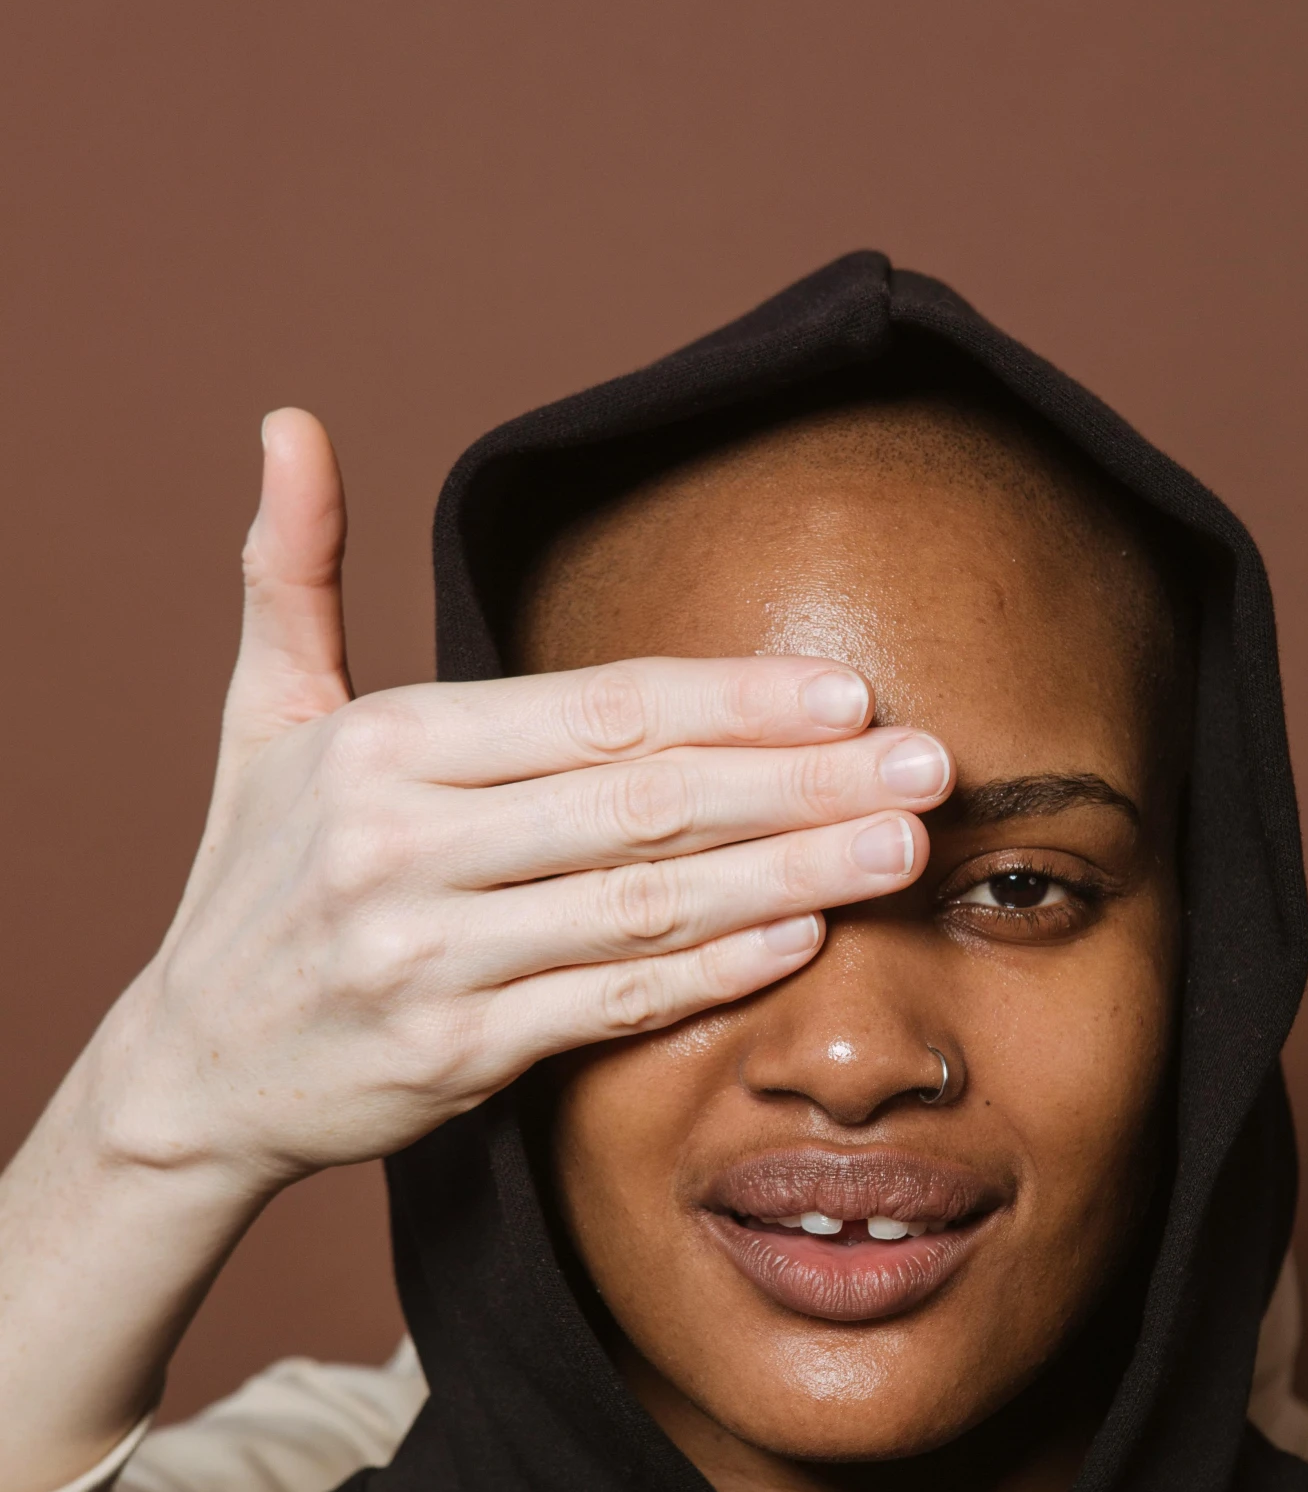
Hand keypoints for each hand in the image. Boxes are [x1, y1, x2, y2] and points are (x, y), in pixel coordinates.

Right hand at [96, 410, 952, 1196]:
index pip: (594, 712)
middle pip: (642, 803)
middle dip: (798, 780)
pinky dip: (714, 972)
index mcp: (378, 747)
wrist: (196, 1068)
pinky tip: (805, 937)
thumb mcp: (260, 717)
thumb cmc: (255, 880)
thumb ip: (291, 571)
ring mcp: (426, 957)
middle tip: (927, 762)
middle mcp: (400, 846)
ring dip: (790, 873)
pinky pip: (609, 1003)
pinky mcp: (451, 1056)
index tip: (846, 692)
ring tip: (902, 848)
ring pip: (644, 905)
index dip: (731, 700)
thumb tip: (291, 423)